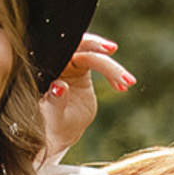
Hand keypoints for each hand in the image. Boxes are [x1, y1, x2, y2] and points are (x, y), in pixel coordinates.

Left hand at [41, 32, 134, 163]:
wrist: (59, 130)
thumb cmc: (50, 125)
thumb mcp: (52, 117)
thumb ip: (55, 102)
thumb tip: (59, 86)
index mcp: (45, 67)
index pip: (64, 48)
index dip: (84, 44)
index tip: (103, 48)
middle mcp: (57, 61)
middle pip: (82, 48)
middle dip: (102, 53)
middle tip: (119, 65)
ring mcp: (70, 63)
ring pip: (94, 55)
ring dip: (112, 67)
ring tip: (128, 82)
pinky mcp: (81, 68)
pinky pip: (101, 64)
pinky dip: (113, 75)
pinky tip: (121, 88)